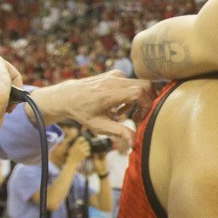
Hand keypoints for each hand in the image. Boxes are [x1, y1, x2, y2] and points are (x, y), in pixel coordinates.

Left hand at [30, 70, 151, 147]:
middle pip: (145, 85)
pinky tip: (120, 108)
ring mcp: (115, 75)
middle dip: (149, 102)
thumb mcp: (99, 126)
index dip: (146, 106)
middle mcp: (114, 80)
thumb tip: (135, 143)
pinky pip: (133, 84)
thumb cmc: (83, 112)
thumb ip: (119, 132)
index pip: (139, 93)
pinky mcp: (116, 74)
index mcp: (110, 93)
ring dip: (139, 100)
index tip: (139, 119)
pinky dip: (132, 96)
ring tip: (125, 114)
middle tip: (140, 116)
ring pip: (140, 85)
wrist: (69, 96)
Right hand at [65, 134, 91, 166]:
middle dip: (86, 144)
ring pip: (88, 147)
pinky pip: (88, 152)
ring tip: (85, 150)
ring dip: (88, 148)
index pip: (81, 138)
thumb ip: (76, 144)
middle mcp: (79, 147)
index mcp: (75, 145)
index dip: (83, 139)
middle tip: (86, 145)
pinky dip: (88, 153)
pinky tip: (85, 154)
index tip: (84, 139)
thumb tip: (81, 140)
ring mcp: (82, 151)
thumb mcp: (72, 149)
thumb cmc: (71, 156)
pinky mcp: (84, 155)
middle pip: (86, 142)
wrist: (71, 162)